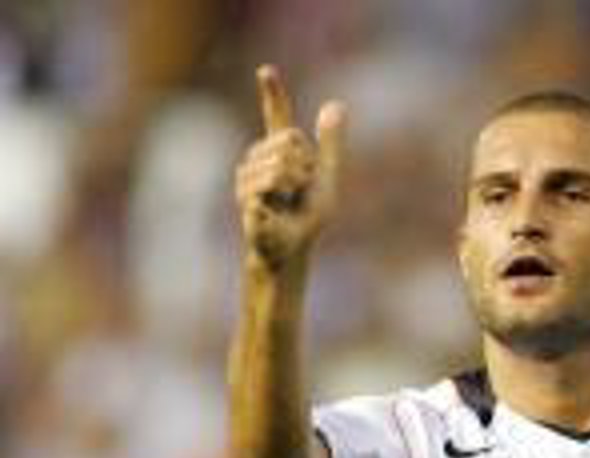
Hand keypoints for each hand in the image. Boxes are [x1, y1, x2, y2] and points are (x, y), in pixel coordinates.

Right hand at [235, 64, 345, 271]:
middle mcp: (260, 158)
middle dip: (306, 163)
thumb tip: (337, 104)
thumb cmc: (307, 218)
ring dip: (296, 182)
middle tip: (302, 189)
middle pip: (290, 139)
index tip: (266, 71)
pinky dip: (282, 194)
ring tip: (290, 201)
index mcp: (281, 153)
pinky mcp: (245, 194)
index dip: (273, 94)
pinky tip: (276, 208)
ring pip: (280, 161)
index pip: (276, 117)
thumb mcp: (327, 179)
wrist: (292, 248)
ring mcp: (248, 175)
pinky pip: (271, 181)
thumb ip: (331, 144)